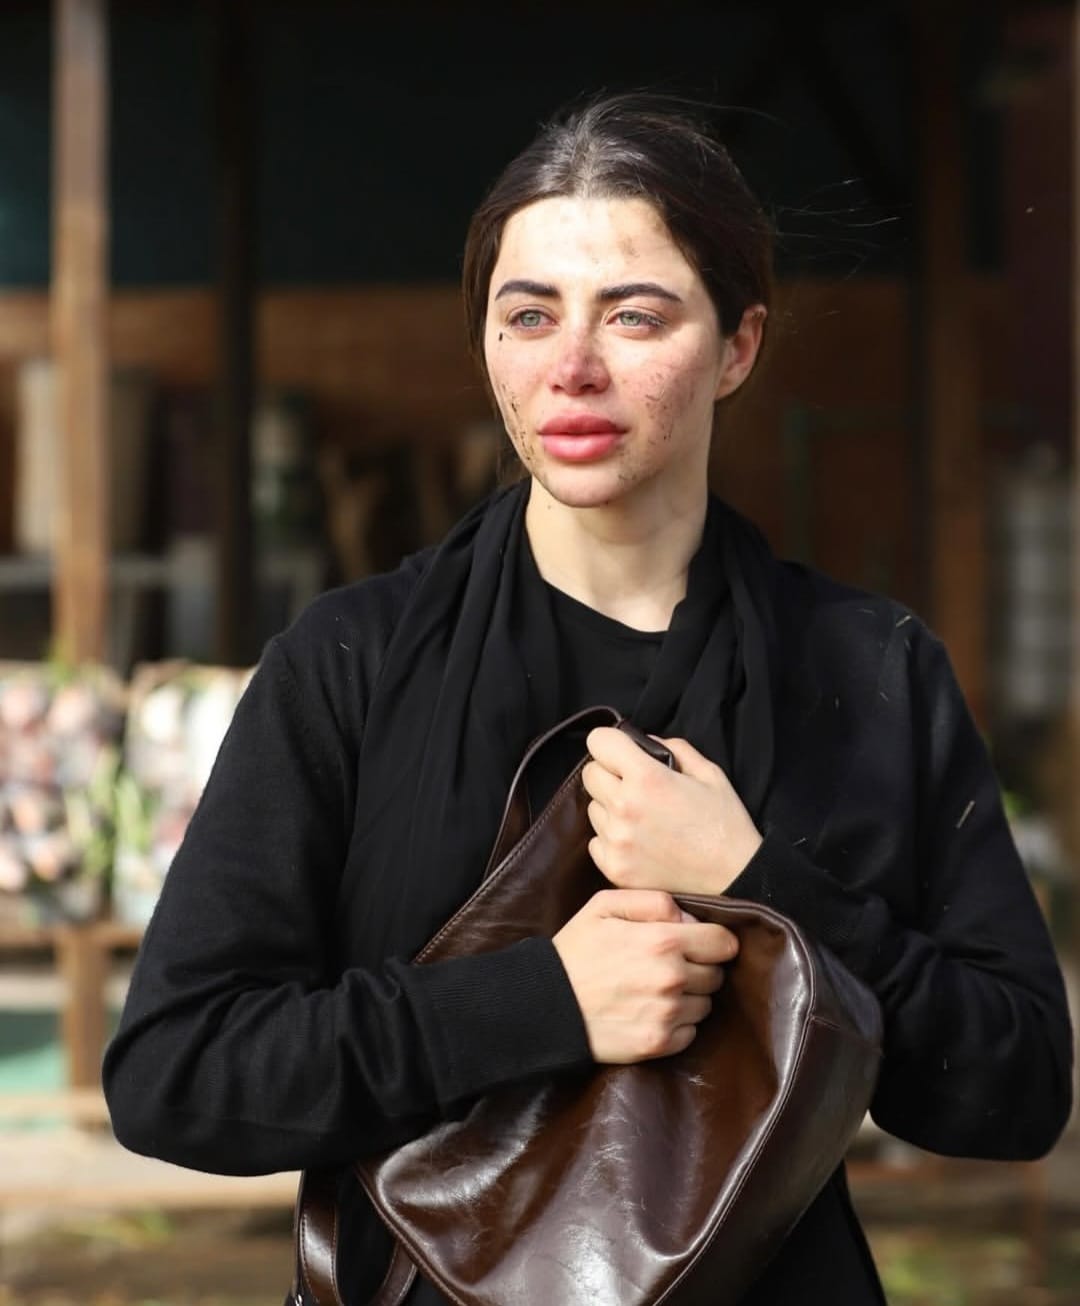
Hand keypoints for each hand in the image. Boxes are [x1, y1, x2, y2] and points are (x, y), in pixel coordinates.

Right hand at [552, 889, 738, 1062]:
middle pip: (717, 974)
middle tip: (670, 966)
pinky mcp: (658, 1043)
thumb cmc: (576, 950)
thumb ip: (653, 901)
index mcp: (663, 941)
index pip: (724, 943)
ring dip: (689, 996)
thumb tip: (689, 918)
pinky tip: (652, 1011)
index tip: (700, 943)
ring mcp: (666, 1014)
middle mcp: (672, 979)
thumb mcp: (604, 906)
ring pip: (706, 1004)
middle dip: (700, 968)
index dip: (714, 940)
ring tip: (657, 989)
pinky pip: (690, 1032)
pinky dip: (678, 1023)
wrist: (546, 1004)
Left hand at [582, 727, 762, 897]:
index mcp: (647, 778)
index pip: (598, 741)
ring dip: (610, 807)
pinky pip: (596, 841)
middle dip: (609, 773)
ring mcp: (616, 842)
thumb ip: (673, 748)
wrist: (736, 880)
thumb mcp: (709, 773)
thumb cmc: (725, 825)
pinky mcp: (614, 868)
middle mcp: (624, 808)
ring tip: (643, 819)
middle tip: (637, 786)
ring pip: (593, 808)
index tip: (623, 752)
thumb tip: (643, 742)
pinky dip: (611, 838)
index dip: (611, 743)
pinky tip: (640, 842)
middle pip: (590, 774)